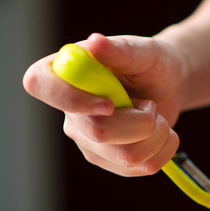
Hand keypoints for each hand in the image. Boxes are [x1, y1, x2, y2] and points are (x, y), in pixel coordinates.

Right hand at [22, 33, 186, 175]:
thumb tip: (94, 42)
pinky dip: (163, 150)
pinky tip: (160, 133)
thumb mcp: (143, 51)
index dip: (71, 98)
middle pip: (98, 132)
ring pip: (126, 156)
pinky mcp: (108, 159)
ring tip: (156, 116)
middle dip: (141, 121)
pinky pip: (140, 168)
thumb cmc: (152, 63)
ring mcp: (87, 139)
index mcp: (67, 72)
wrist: (170, 87)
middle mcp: (71, 110)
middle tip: (150, 105)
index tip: (109, 103)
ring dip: (158, 135)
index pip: (40, 85)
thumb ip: (119, 49)